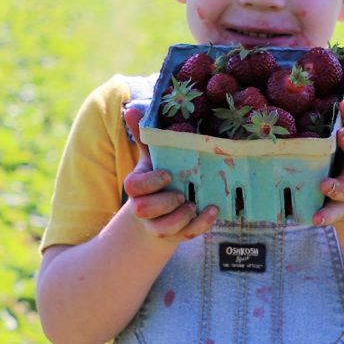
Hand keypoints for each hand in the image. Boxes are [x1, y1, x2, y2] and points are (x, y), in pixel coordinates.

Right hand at [122, 106, 218, 239]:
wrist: (162, 211)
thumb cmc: (158, 177)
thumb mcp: (152, 156)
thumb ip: (144, 136)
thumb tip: (131, 108)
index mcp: (137, 187)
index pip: (133, 187)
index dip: (150, 183)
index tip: (167, 174)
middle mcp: (144, 208)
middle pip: (143, 210)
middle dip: (164, 203)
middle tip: (182, 194)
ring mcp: (158, 224)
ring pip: (162, 229)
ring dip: (180, 218)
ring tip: (194, 204)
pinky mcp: (176, 234)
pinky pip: (186, 235)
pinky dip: (201, 224)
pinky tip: (213, 210)